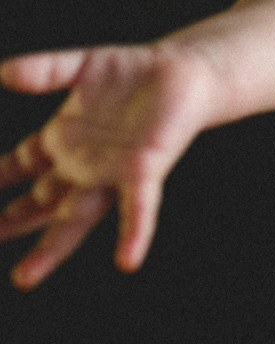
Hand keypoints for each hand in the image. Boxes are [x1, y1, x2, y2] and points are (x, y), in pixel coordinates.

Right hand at [0, 43, 222, 286]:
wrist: (187, 69)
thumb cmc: (135, 73)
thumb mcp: (81, 66)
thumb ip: (44, 69)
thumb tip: (3, 73)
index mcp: (64, 141)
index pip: (20, 166)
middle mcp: (84, 164)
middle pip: (41, 202)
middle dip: (13, 222)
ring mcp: (113, 172)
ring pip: (77, 216)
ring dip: (53, 247)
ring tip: (25, 277)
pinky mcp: (146, 170)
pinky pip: (139, 206)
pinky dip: (133, 232)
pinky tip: (128, 260)